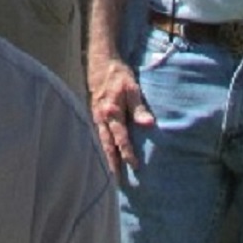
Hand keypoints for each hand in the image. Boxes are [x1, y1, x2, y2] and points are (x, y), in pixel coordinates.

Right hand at [87, 54, 152, 173]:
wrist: (101, 61)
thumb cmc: (118, 74)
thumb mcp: (132, 88)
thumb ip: (139, 107)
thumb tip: (148, 124)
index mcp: (112, 112)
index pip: (121, 138)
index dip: (128, 153)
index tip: (135, 166)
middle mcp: (101, 117)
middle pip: (107, 145)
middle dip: (113, 163)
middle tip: (117, 181)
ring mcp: (96, 116)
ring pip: (101, 141)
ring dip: (106, 157)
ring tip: (110, 173)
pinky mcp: (94, 113)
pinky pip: (98, 134)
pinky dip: (101, 145)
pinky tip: (105, 153)